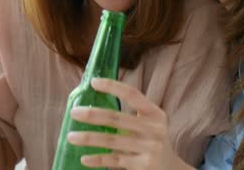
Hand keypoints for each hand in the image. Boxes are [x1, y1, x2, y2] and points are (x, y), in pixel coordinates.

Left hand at [67, 78, 192, 169]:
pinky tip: (84, 158)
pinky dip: (98, 159)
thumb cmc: (154, 142)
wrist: (172, 169)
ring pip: (112, 140)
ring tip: (71, 137)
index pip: (132, 94)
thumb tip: (95, 105)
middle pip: (118, 118)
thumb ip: (132, 115)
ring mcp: (150, 148)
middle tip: (74, 112)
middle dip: (93, 115)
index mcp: (155, 113)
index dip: (113, 87)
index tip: (94, 82)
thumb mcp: (152, 125)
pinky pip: (115, 160)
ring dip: (89, 138)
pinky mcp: (144, 165)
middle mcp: (154, 129)